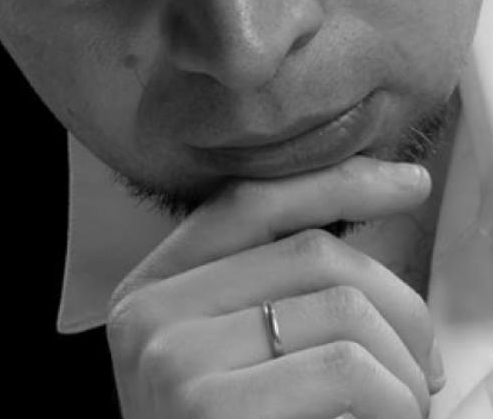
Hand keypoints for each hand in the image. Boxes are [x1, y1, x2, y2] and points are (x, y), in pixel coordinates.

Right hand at [106, 156, 444, 418]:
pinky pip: (343, 367)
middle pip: (311, 251)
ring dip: (403, 360)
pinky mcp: (210, 411)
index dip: (336, 182)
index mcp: (157, 283)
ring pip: (340, 307)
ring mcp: (175, 358)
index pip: (252, 203)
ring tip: (405, 399)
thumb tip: (378, 219)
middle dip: (397, 299)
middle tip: (425, 358)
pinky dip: (394, 397)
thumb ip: (275, 285)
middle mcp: (153, 311)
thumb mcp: (231, 341)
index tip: (407, 183)